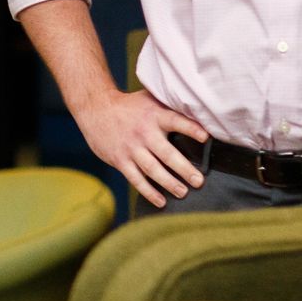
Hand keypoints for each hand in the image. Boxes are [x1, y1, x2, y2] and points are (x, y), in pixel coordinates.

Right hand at [75, 87, 208, 208]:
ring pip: (152, 169)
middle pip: (166, 153)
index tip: (206, 137)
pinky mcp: (119, 159)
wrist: (95, 108)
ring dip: (168, 183)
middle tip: (199, 181)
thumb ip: (170, 106)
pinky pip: (135, 178)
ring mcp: (130, 147)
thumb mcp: (149, 98)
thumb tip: (199, 111)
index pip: (175, 121)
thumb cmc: (129, 105)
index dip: (190, 128)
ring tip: (183, 192)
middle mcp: (143, 132)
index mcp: (154, 114)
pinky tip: (161, 201)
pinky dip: (148, 191)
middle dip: (184, 168)